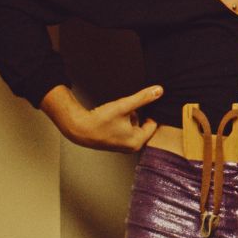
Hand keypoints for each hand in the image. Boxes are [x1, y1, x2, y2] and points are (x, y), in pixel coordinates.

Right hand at [40, 84, 161, 152]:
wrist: (78, 128)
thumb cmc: (100, 120)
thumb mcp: (124, 106)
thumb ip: (143, 98)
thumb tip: (159, 90)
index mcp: (137, 141)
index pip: (153, 124)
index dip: (149, 112)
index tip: (140, 106)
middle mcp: (132, 147)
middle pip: (143, 124)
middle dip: (135, 114)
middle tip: (124, 111)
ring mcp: (123, 146)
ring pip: (133, 125)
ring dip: (128, 117)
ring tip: (116, 115)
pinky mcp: (116, 143)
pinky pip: (125, 128)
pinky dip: (121, 121)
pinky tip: (112, 119)